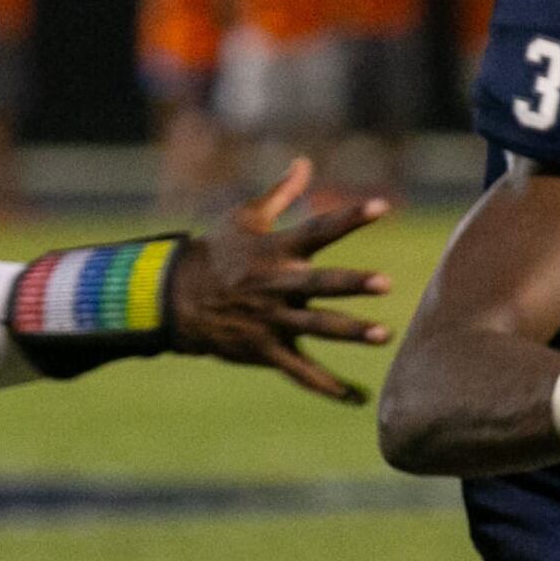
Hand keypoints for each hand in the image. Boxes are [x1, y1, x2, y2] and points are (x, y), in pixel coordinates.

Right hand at [168, 159, 395, 401]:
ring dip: (350, 332)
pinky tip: (354, 398)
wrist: (175, 298)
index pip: (320, 229)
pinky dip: (325, 386)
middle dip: (350, 284)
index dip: (350, 217)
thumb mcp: (245, 219)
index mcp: (276, 251)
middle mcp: (277, 285)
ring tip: (384, 335)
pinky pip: (298, 370)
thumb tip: (305, 162)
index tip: (383, 206)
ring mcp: (271, 320)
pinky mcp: (264, 349)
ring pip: (316, 326)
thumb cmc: (217, 253)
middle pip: (320, 283)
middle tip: (383, 283)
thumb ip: (281, 194)